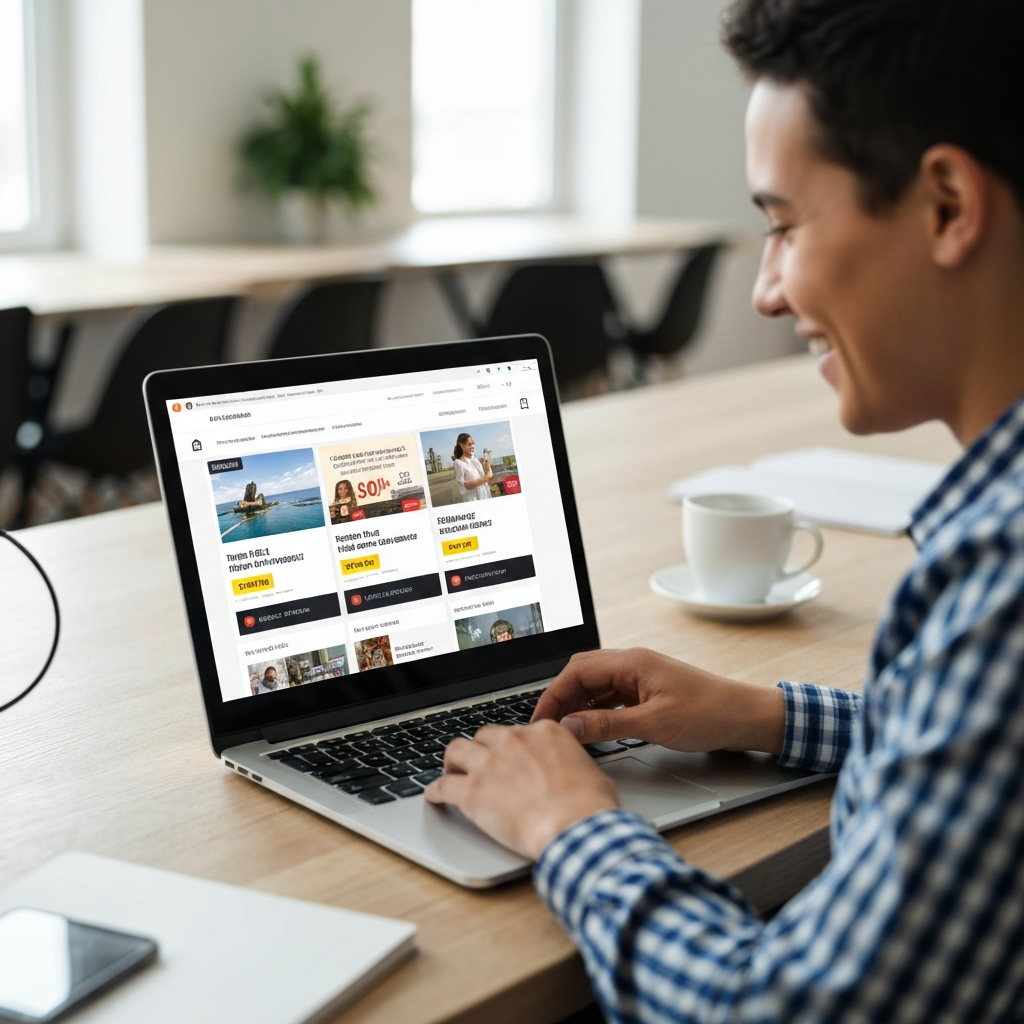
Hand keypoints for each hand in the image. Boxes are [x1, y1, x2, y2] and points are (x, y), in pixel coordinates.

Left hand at [424, 721, 618, 859]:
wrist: (574, 826)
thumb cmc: (588, 806)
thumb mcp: (591, 771)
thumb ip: (571, 763)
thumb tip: (572, 772)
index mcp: (543, 733)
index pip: (517, 731)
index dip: (511, 747)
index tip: (509, 757)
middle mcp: (513, 741)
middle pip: (484, 736)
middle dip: (481, 750)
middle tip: (479, 764)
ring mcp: (489, 763)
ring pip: (457, 750)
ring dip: (453, 762)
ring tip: (451, 771)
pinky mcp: (472, 791)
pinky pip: (443, 785)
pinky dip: (435, 790)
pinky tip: (434, 796)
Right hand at [532, 648, 785, 754]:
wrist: (745, 716)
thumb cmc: (708, 714)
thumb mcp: (652, 725)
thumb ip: (606, 725)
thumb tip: (570, 728)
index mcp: (631, 662)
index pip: (576, 672)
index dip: (553, 696)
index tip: (541, 720)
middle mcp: (633, 663)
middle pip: (582, 673)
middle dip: (562, 698)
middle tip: (549, 726)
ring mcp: (641, 676)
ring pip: (597, 685)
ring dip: (579, 705)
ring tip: (567, 730)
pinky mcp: (649, 690)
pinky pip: (612, 695)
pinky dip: (598, 710)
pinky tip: (593, 727)